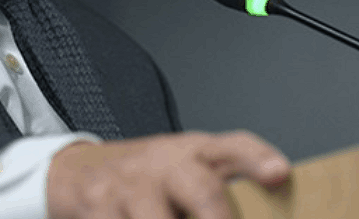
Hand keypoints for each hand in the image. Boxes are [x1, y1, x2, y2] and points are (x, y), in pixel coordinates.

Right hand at [46, 130, 289, 218]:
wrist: (80, 172)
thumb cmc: (148, 178)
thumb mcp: (186, 170)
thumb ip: (226, 184)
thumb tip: (271, 202)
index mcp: (194, 153)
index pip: (233, 147)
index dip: (257, 158)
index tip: (278, 173)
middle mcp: (164, 164)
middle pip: (201, 188)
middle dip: (216, 216)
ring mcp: (129, 187)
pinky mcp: (99, 207)